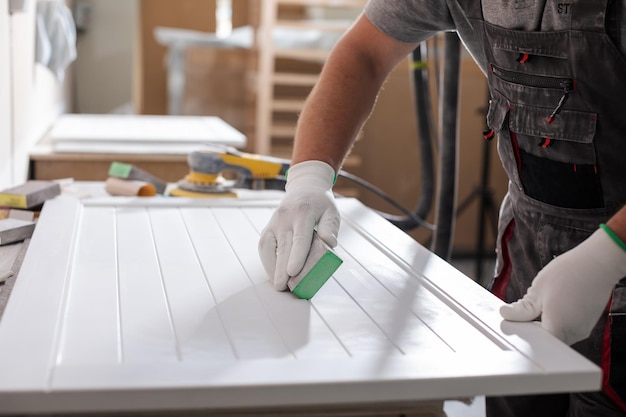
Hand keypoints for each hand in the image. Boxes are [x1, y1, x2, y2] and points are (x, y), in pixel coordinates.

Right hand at [258, 160, 339, 290]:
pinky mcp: (268, 227)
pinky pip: (263, 246)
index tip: (293, 272)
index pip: (300, 237)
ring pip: (268, 247)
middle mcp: (285, 217)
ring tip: (277, 284)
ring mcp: (274, 222)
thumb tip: (330, 242)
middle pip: (283, 246)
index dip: (296, 256)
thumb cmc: (320, 203)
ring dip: (271, 267)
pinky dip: (267, 261)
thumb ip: (331, 226)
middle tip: (282, 287)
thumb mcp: (331, 210)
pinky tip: (273, 273)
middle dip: (281, 268)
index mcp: (303, 213)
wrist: (304, 187)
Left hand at [500, 227, 625, 344]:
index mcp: (557, 329)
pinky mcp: (587, 322)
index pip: (535, 342)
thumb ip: (522, 309)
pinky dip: (558, 318)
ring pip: (557, 332)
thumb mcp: (538, 290)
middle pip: (546, 339)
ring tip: (543, 302)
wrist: (599, 262)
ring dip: (546, 322)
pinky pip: (568, 327)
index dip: (523, 332)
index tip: (516, 320)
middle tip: (525, 310)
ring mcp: (582, 329)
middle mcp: (573, 334)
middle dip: (533, 327)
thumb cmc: (569, 274)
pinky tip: (556, 302)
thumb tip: (506, 315)